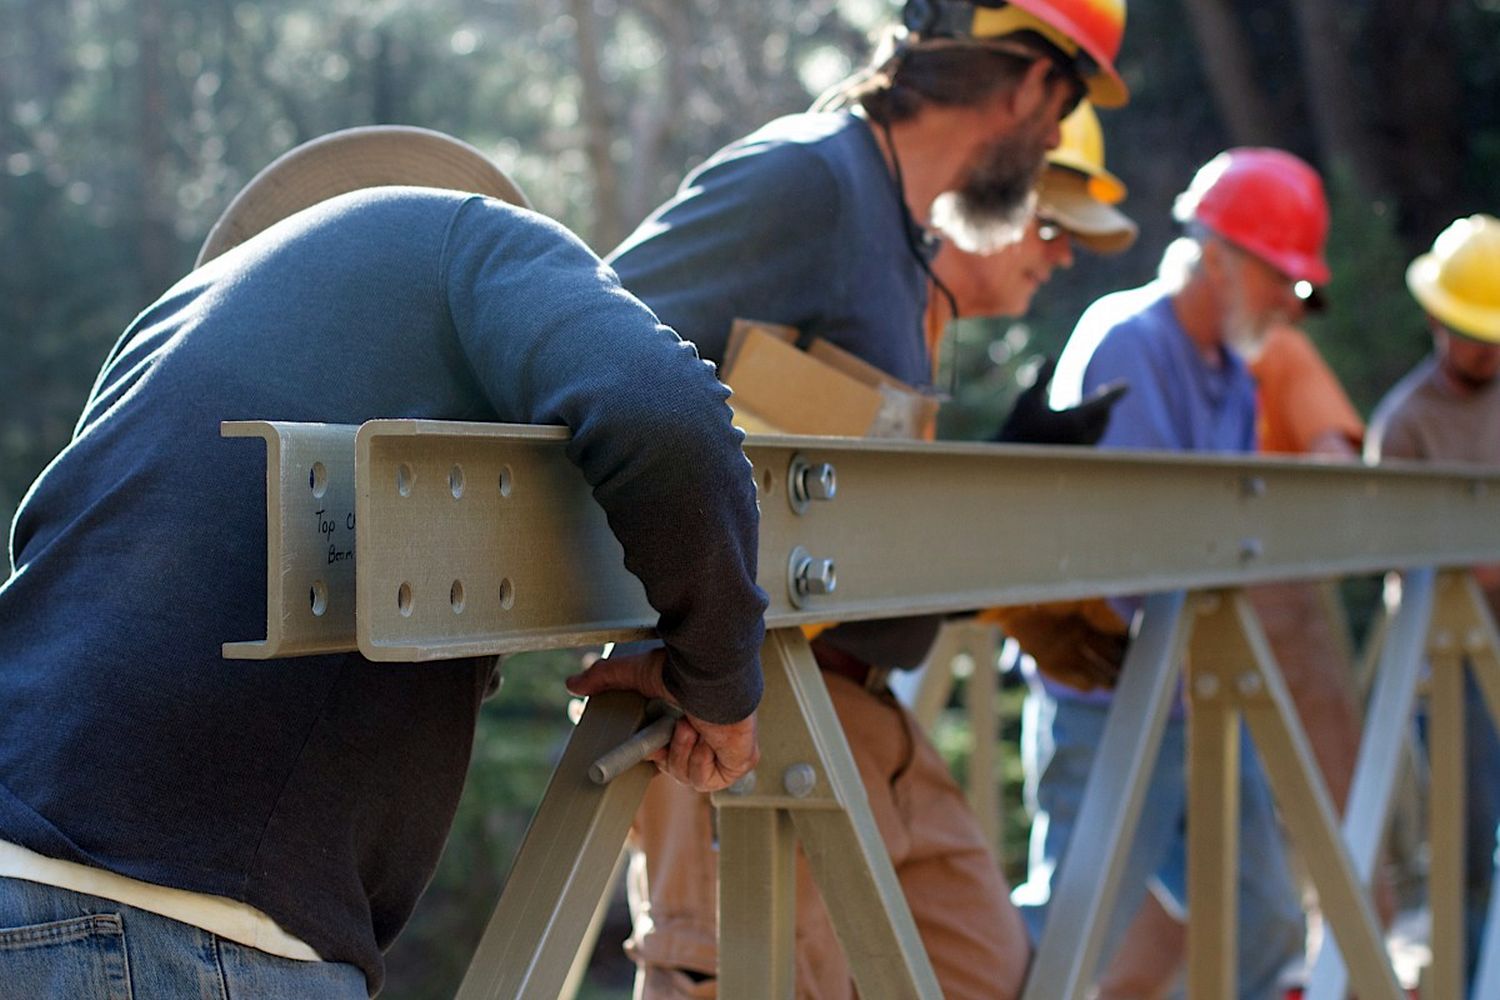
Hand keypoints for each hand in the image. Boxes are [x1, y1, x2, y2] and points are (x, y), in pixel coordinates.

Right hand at [566, 649, 759, 792]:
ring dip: (684, 749)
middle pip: (673, 766)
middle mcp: (707, 737)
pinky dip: (701, 758)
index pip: (662, 751)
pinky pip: (707, 779)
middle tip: (673, 724)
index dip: (649, 751)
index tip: (642, 743)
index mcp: (686, 720)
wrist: (716, 679)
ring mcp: (724, 753)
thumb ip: (605, 678)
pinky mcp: (738, 764)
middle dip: (668, 750)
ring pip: (688, 774)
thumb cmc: (688, 672)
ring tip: (692, 722)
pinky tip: (707, 736)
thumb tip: (573, 683)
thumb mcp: (638, 673)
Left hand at [979, 598, 1128, 690]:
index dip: (1129, 644)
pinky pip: (1065, 675)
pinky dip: (1078, 681)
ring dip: (1103, 677)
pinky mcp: (1043, 657)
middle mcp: (1076, 630)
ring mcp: (1060, 646)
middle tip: (1139, 677)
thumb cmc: (1046, 587)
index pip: (1116, 633)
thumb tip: (1125, 632)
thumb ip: (1105, 613)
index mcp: (1089, 611)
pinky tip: (1092, 685)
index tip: (1148, 655)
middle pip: (1105, 654)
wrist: (1007, 595)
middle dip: (1120, 665)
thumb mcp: (1083, 594)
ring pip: (1089, 667)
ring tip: (1118, 686)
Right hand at [995, 357, 1127, 445]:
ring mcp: (1078, 449)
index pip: (1102, 403)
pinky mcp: (1073, 458)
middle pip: (1103, 417)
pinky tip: (1082, 425)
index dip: (1115, 392)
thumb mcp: (1027, 399)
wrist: (1011, 459)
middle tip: (1104, 392)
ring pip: (1099, 431)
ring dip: (1100, 418)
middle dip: (1104, 404)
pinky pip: (1091, 441)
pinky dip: (1092, 429)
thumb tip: (1050, 357)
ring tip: (1095, 407)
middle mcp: (1080, 437)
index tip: (1126, 385)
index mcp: (1072, 421)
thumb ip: (1041, 378)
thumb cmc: (1017, 426)